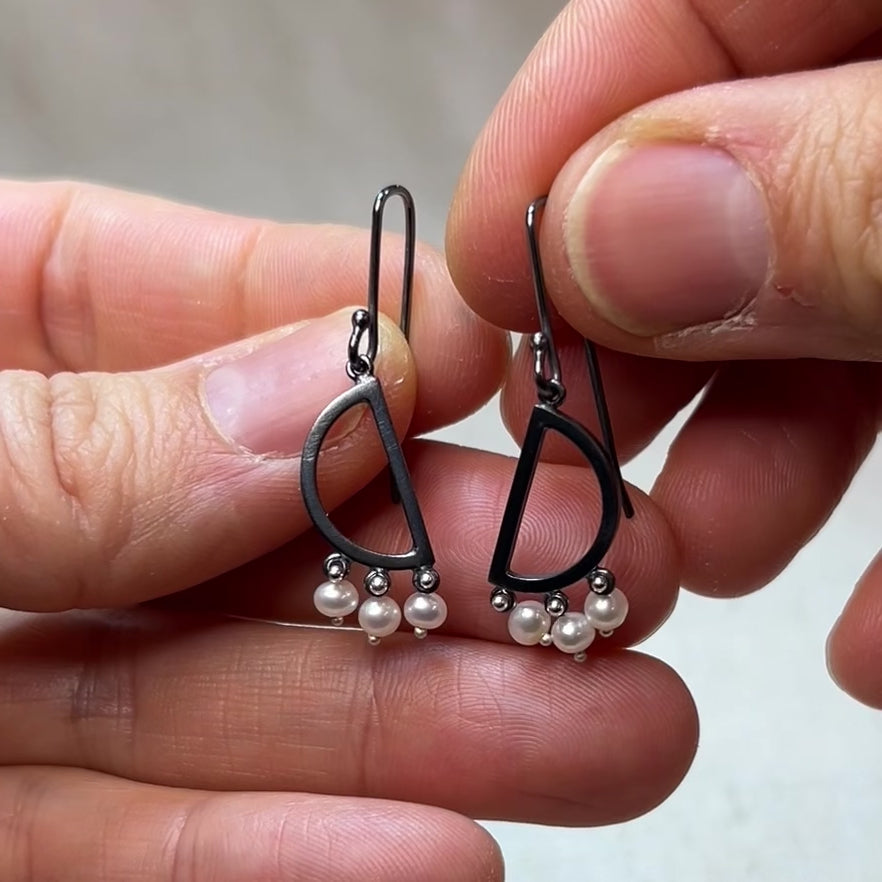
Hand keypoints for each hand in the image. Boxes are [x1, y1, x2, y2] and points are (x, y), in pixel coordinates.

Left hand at [0, 181, 696, 879]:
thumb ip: (62, 446)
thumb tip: (316, 393)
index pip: (153, 301)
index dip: (331, 327)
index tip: (485, 356)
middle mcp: (5, 522)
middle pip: (241, 521)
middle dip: (434, 557)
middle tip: (604, 573)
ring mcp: (0, 685)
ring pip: (230, 699)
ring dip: (418, 727)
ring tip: (595, 735)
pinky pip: (141, 852)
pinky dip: (285, 856)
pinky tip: (435, 850)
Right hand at [447, 1, 881, 708]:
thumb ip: (842, 196)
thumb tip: (615, 232)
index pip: (700, 9)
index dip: (571, 137)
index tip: (488, 283)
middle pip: (745, 184)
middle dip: (650, 344)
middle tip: (586, 468)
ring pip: (832, 321)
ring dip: (762, 467)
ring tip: (709, 562)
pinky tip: (873, 637)